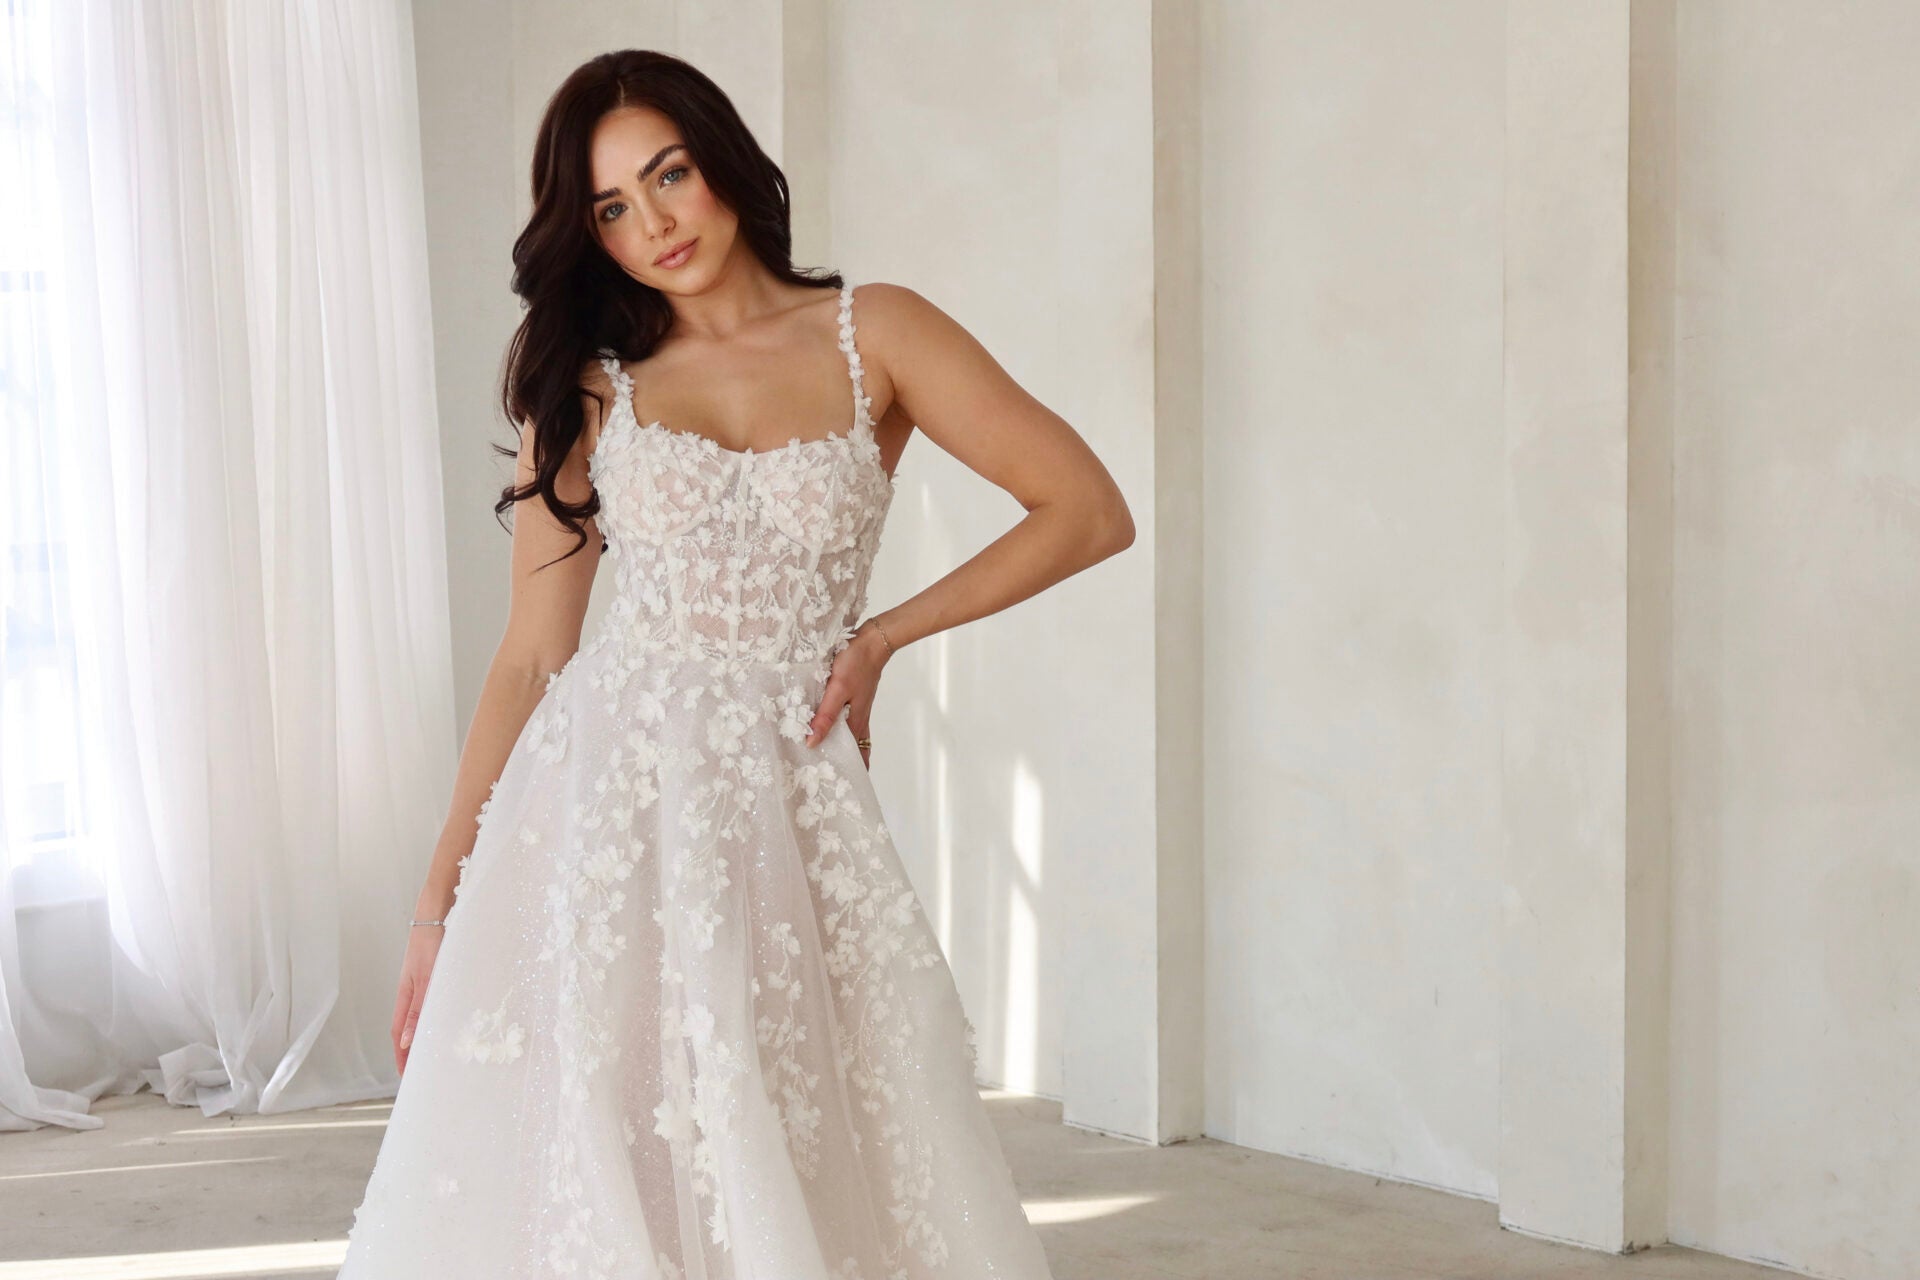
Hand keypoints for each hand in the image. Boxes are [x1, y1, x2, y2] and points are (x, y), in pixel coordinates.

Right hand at [391, 921, 445, 1076]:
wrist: (436, 914)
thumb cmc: (431, 944)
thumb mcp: (427, 978)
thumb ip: (419, 1008)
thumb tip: (408, 1040)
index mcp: (405, 996)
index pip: (400, 1034)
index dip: (401, 1055)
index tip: (405, 1075)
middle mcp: (410, 992)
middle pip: (406, 1029)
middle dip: (409, 1052)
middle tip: (418, 1072)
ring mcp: (420, 985)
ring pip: (418, 1017)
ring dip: (421, 1037)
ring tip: (429, 1055)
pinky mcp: (431, 977)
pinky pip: (428, 1005)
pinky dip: (431, 1020)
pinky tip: (441, 1024)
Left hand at [805, 625, 892, 768]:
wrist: (873, 641)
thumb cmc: (856, 663)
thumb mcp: (837, 690)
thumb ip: (825, 716)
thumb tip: (812, 742)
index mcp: (856, 723)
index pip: (855, 756)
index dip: (849, 772)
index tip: (837, 787)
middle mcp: (858, 720)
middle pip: (852, 749)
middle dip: (841, 763)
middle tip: (822, 778)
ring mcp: (857, 709)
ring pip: (848, 736)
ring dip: (838, 747)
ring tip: (820, 758)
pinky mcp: (854, 698)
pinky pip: (845, 720)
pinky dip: (837, 729)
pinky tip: (825, 727)